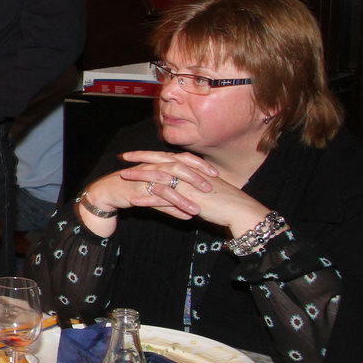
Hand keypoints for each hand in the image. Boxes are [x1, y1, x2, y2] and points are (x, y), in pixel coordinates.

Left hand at [109, 149, 270, 233]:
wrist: (240, 210)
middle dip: (140, 159)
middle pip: (160, 162)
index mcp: (193, 168)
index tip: (136, 152)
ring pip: (159, 178)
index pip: (168, 156)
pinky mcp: (187, 199)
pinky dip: (148, 198)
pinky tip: (134, 200)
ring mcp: (187, 185)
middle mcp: (189, 173)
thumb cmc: (227, 199)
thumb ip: (195, 180)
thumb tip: (184, 179)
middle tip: (123, 157)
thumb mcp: (208, 185)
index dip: (150, 153)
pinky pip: (163, 198)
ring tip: (123, 177)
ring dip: (140, 177)